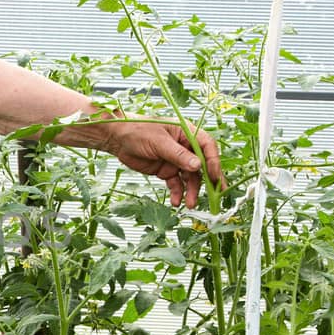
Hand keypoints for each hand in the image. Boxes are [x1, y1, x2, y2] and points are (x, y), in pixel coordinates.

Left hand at [102, 119, 225, 207]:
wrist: (117, 139)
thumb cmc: (138, 131)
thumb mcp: (159, 142)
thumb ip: (178, 154)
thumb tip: (198, 166)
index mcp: (187, 133)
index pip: (207, 147)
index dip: (213, 162)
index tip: (215, 177)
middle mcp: (185, 147)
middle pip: (202, 165)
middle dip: (208, 181)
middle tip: (216, 196)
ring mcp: (176, 160)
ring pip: (190, 178)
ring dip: (191, 191)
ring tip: (190, 204)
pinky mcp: (166, 171)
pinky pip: (176, 184)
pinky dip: (177, 193)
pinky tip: (175, 202)